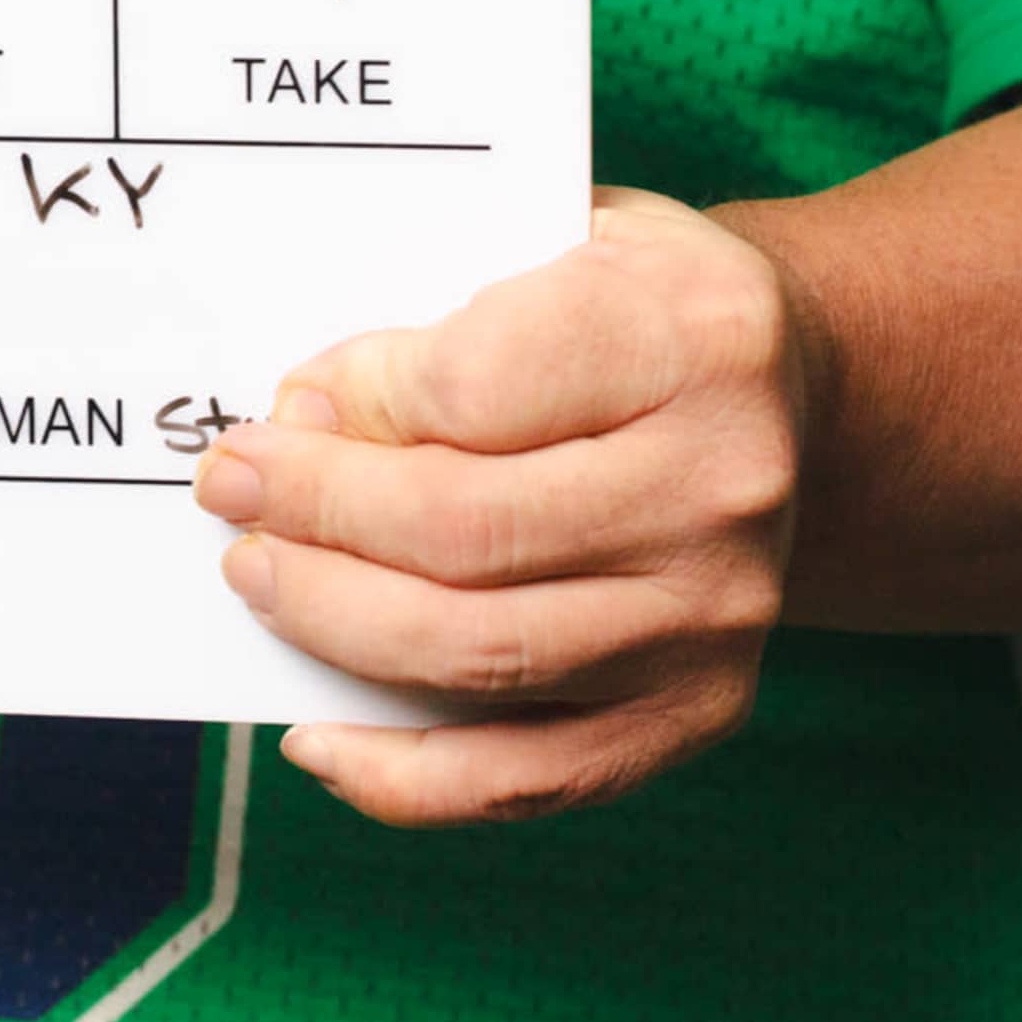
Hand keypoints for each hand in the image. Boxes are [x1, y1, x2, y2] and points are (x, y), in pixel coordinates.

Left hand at [194, 191, 812, 827]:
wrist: (791, 399)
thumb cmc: (639, 311)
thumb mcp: (560, 244)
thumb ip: (442, 314)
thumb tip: (306, 415)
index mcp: (696, 337)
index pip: (472, 387)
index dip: (353, 400)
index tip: (286, 402)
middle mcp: (722, 485)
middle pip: (462, 530)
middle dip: (313, 513)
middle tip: (230, 488)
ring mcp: (715, 614)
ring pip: (477, 651)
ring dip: (331, 621)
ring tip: (257, 575)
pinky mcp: (697, 710)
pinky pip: (526, 776)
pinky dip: (402, 775)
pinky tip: (316, 737)